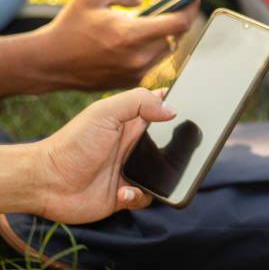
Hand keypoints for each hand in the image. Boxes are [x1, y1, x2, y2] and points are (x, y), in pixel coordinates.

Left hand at [35, 88, 175, 223]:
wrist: (46, 182)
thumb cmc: (72, 143)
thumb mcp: (105, 112)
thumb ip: (139, 102)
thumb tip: (173, 109)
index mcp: (130, 122)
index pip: (159, 108)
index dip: (175, 105)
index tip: (191, 108)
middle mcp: (133, 145)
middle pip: (167, 142)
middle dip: (178, 147)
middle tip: (182, 150)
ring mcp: (129, 169)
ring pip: (162, 173)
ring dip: (161, 177)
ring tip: (146, 176)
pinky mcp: (124, 194)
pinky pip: (146, 197)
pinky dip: (139, 196)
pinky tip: (123, 192)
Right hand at [38, 0, 199, 89]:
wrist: (50, 62)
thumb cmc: (70, 27)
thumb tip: (143, 1)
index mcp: (131, 35)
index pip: (178, 24)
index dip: (190, 11)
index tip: (194, 1)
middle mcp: (138, 57)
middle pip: (173, 37)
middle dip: (170, 23)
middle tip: (160, 12)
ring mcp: (136, 73)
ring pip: (164, 51)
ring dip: (160, 38)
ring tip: (139, 29)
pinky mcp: (132, 83)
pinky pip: (152, 63)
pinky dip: (148, 51)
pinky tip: (130, 45)